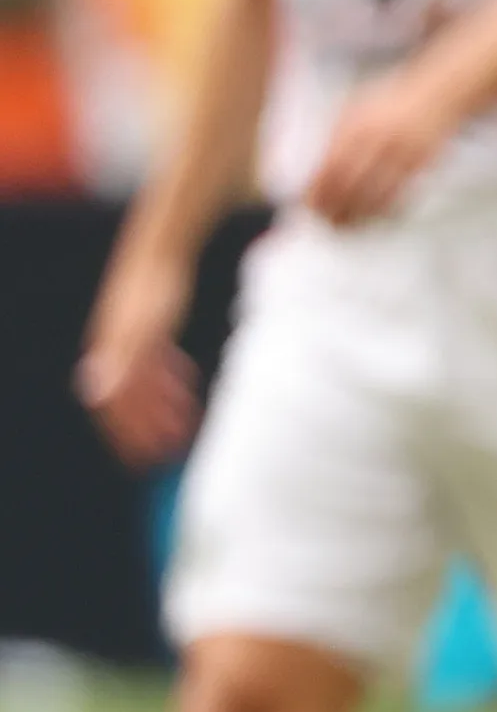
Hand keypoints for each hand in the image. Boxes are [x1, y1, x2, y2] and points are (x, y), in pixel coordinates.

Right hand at [75, 259, 199, 467]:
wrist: (162, 251)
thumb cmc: (153, 291)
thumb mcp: (142, 332)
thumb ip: (122, 365)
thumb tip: (95, 397)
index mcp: (111, 356)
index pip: (111, 407)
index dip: (125, 435)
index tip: (143, 460)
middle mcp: (115, 350)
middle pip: (127, 399)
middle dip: (145, 428)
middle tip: (169, 453)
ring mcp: (131, 339)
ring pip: (144, 384)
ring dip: (162, 408)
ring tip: (185, 427)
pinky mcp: (147, 328)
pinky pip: (155, 364)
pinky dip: (169, 382)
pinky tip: (186, 390)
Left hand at [305, 67, 468, 226]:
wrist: (439, 95)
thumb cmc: (392, 103)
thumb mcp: (355, 109)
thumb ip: (336, 137)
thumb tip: (315, 173)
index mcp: (357, 126)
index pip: (330, 168)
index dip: (317, 191)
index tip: (308, 206)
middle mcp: (379, 141)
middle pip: (351, 186)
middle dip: (335, 209)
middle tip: (327, 221)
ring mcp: (403, 154)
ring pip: (376, 196)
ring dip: (360, 216)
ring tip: (348, 226)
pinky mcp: (423, 166)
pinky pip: (401, 196)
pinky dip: (386, 211)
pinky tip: (376, 216)